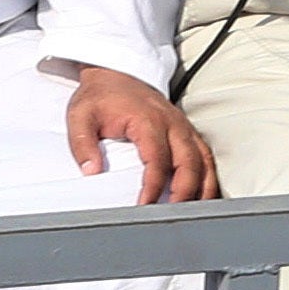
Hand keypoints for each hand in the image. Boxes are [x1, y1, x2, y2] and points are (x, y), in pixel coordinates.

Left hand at [66, 65, 218, 201]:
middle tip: (174, 217)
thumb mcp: (81, 115)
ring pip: (204, 159)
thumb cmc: (100, 95)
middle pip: (189, 162)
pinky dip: (207, 176)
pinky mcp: (186, 129)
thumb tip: (91, 172)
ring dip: (203, 187)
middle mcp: (171, 123)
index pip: (157, 160)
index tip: (145, 206)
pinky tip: (201, 194)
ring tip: (195, 211)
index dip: (154, 187)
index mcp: (147, 120)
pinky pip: (204, 154)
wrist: (115, 72)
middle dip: (185, 192)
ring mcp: (182, 125)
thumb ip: (82, 144)